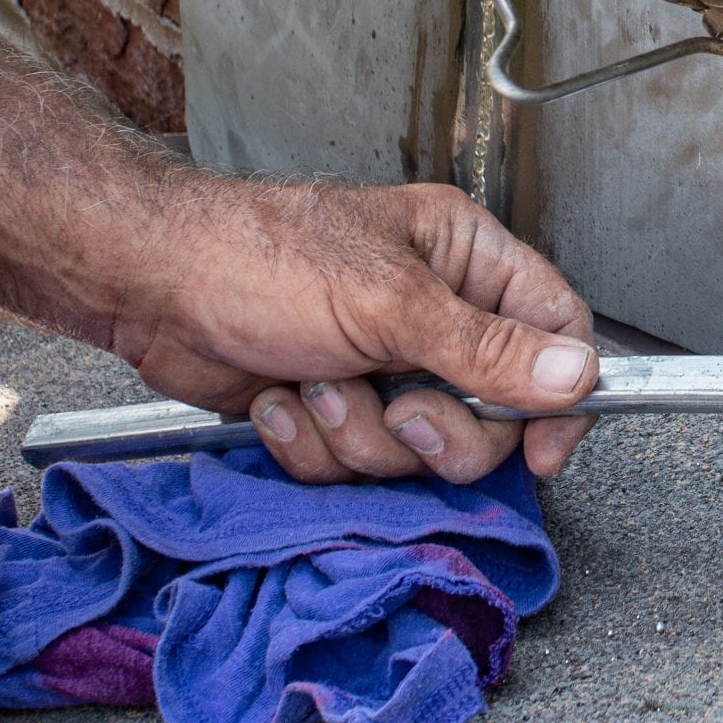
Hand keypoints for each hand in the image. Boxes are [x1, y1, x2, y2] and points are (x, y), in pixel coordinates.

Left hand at [115, 178, 599, 482]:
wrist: (146, 288)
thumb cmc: (257, 259)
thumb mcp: (388, 303)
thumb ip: (487, 348)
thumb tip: (576, 375)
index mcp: (464, 258)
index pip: (557, 328)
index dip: (558, 396)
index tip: (541, 450)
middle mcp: (433, 313)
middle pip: (489, 414)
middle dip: (430, 430)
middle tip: (394, 408)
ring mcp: (381, 364)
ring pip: (414, 450)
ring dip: (355, 435)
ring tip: (313, 385)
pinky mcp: (332, 407)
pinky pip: (354, 463)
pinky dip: (311, 444)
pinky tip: (278, 398)